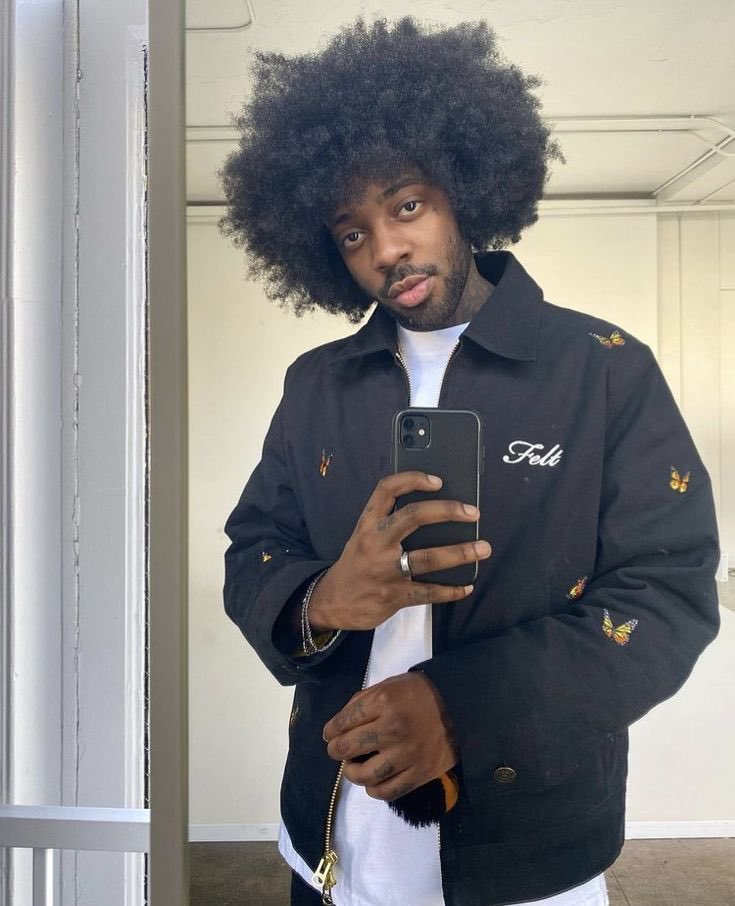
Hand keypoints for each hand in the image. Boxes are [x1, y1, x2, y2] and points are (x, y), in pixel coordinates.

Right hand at [308, 471, 490, 631]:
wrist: (332, 602)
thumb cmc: (356, 564)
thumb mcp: (363, 536)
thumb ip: (389, 524)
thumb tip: (436, 514)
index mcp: (367, 524)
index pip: (387, 489)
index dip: (413, 480)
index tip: (438, 481)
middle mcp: (376, 542)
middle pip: (414, 516)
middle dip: (448, 511)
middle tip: (473, 512)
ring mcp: (386, 570)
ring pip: (428, 557)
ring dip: (460, 553)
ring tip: (482, 548)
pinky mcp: (394, 596)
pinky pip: (429, 592)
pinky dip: (451, 590)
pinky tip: (466, 586)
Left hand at [323, 672, 457, 800]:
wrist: (460, 706)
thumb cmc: (420, 693)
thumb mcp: (389, 685)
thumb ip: (363, 701)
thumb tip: (339, 725)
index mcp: (384, 701)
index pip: (344, 721)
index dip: (331, 730)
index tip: (329, 734)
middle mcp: (393, 729)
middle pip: (348, 748)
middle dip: (336, 750)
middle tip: (337, 750)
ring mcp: (407, 754)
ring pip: (365, 775)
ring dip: (352, 773)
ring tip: (353, 767)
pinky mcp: (420, 774)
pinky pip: (388, 791)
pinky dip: (374, 790)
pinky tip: (372, 782)